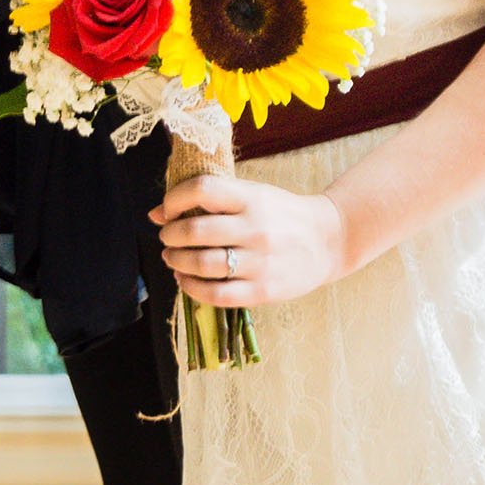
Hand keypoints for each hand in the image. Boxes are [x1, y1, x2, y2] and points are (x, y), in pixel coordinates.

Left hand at [151, 171, 346, 307]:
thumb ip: (212, 199)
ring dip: (176, 261)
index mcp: (252, 198)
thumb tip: (156, 213)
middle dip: (170, 235)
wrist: (328, 240)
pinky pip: (216, 294)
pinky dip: (191, 288)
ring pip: (202, 264)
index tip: (166, 210)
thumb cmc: (283, 215)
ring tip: (172, 258)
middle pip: (195, 231)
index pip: (202, 190)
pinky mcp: (262, 290)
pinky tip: (185, 281)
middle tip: (166, 237)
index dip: (174, 199)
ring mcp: (259, 262)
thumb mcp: (254, 194)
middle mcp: (255, 228)